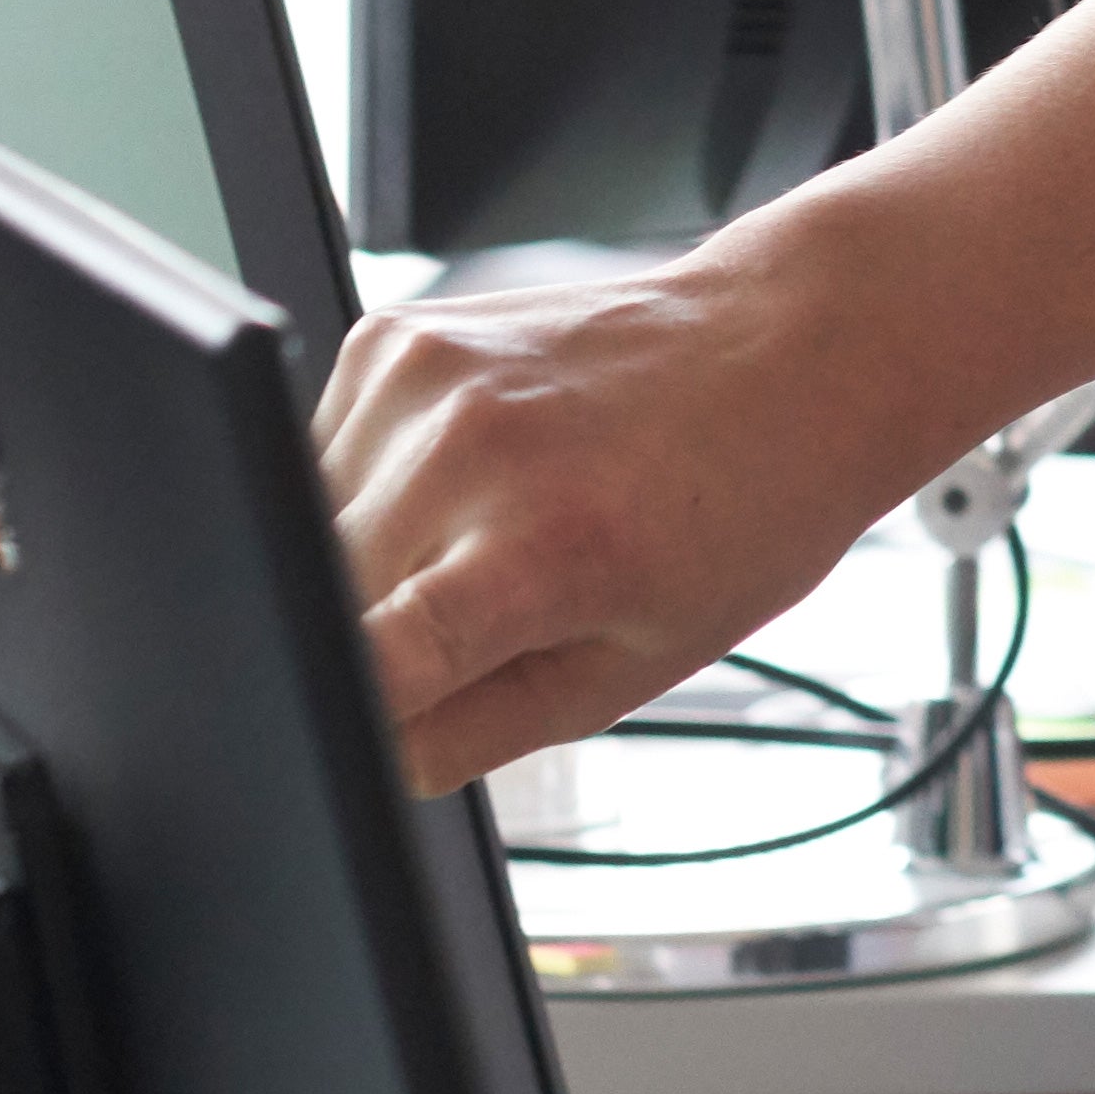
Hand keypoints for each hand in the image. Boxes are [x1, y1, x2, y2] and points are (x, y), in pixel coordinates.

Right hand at [321, 231, 1014, 795]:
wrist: (786, 360)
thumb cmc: (737, 519)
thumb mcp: (626, 670)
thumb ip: (472, 732)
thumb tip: (366, 758)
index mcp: (537, 548)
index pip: (364, 665)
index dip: (349, 714)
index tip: (362, 731)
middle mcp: (466, 450)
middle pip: (321, 599)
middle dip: (365, 640)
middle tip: (485, 621)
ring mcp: (421, 378)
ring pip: (308, 524)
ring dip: (365, 560)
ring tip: (492, 534)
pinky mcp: (393, 335)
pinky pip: (326, 449)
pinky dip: (374, 487)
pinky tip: (474, 479)